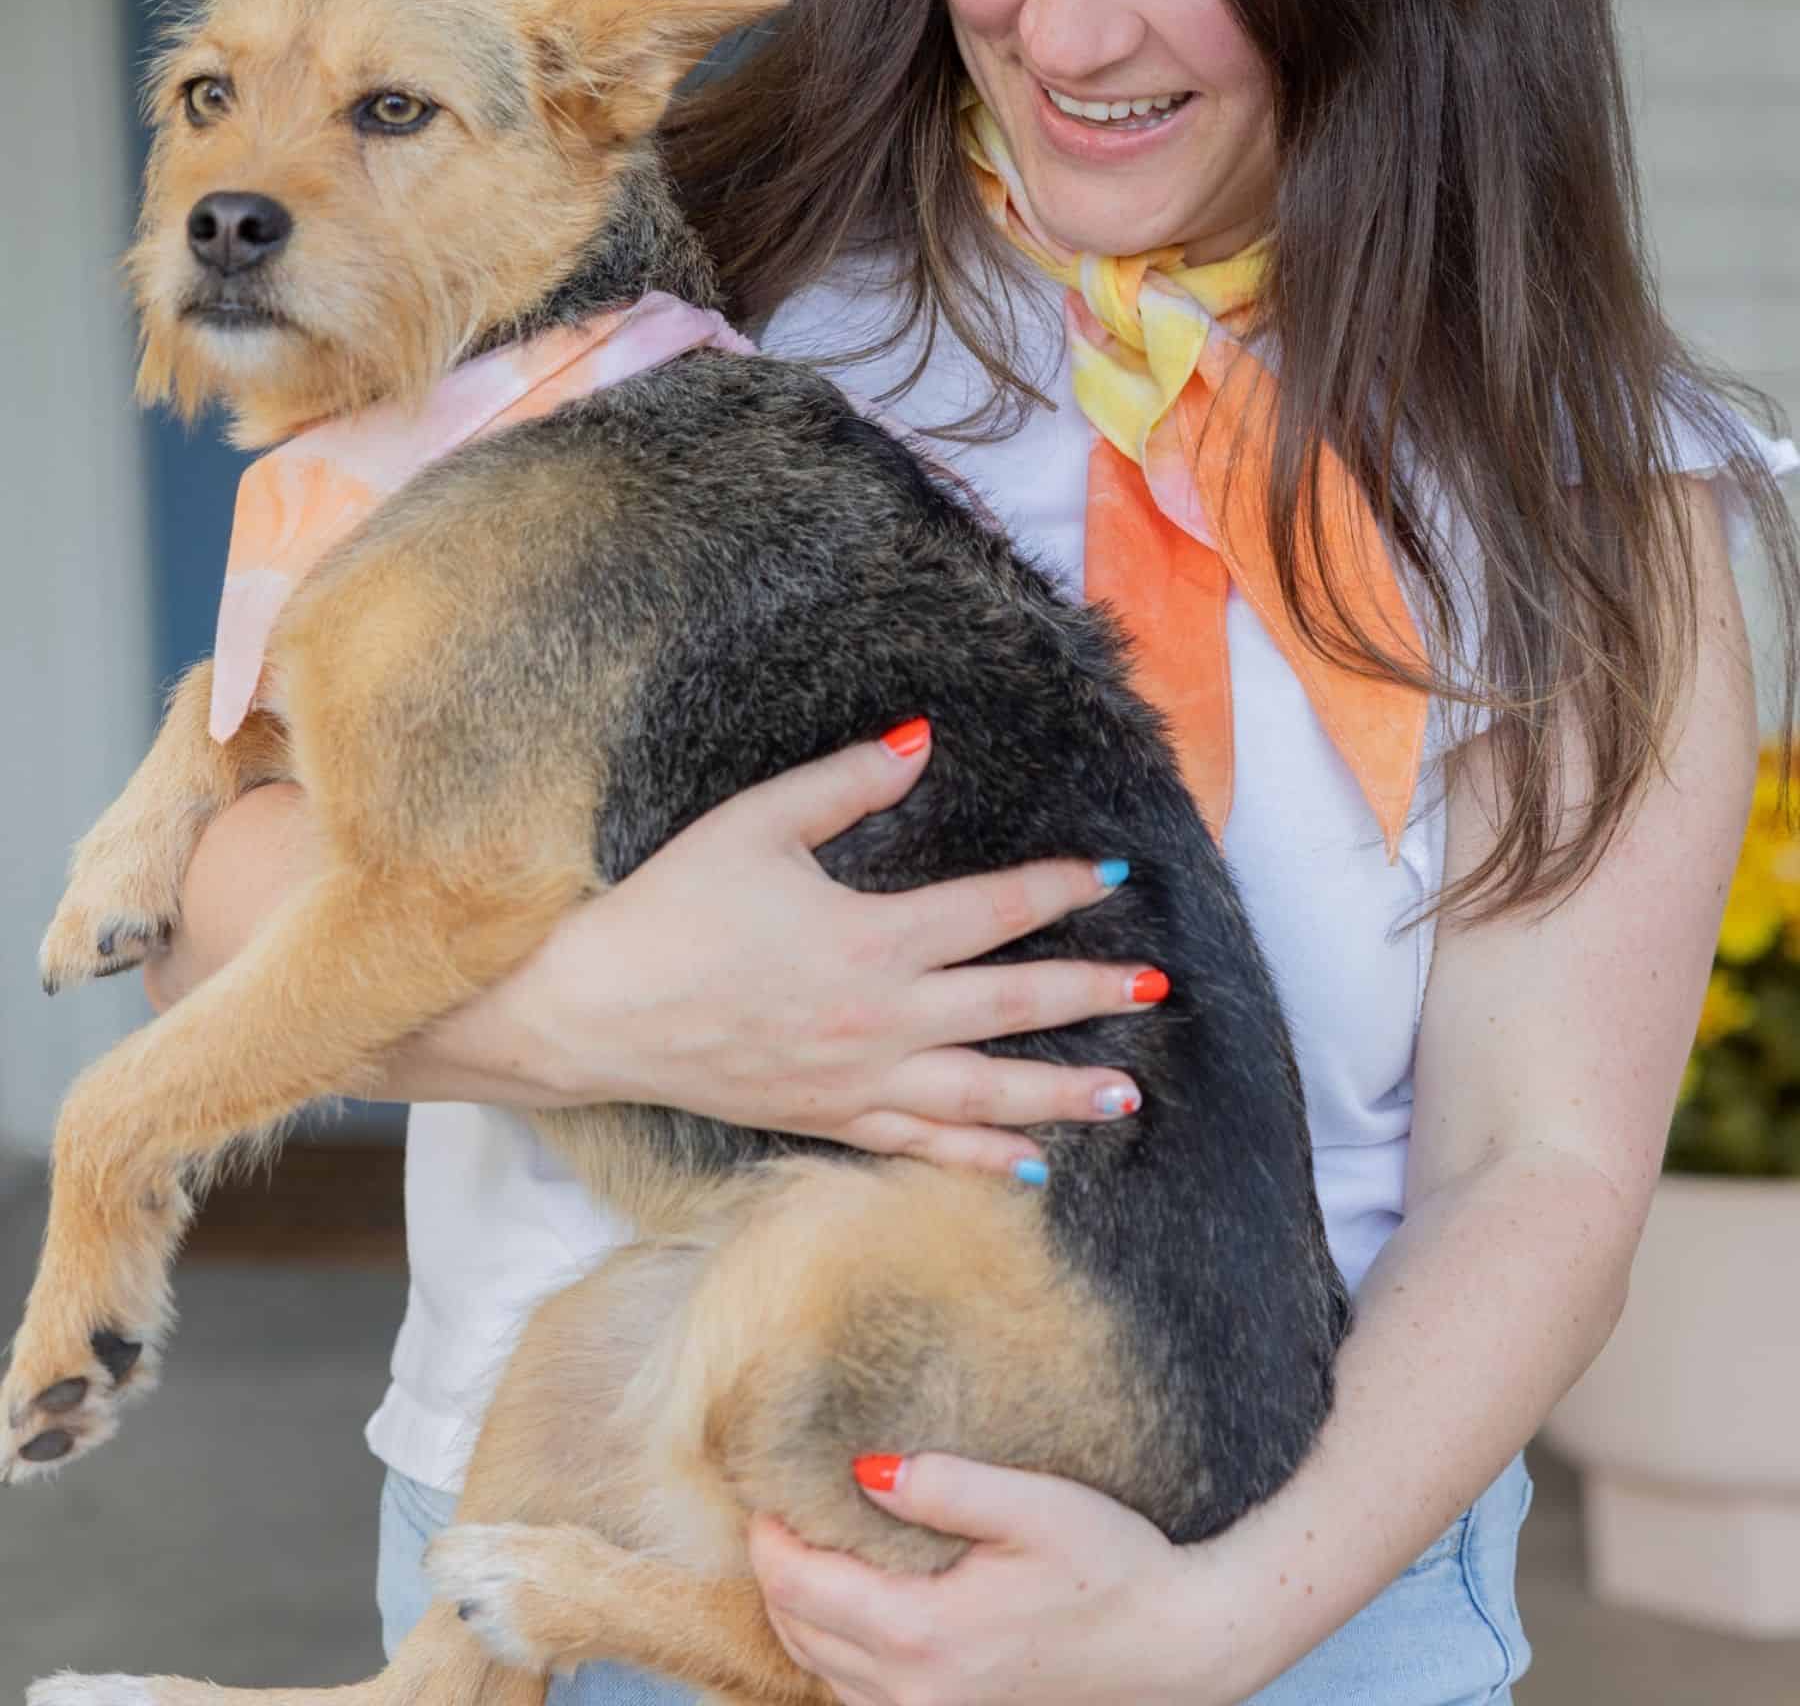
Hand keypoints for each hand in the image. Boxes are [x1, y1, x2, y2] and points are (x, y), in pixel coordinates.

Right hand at [510, 721, 1159, 1173]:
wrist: (593, 1013)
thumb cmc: (670, 909)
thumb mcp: (756, 823)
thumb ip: (848, 783)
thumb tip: (923, 740)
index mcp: (871, 940)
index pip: (992, 910)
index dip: (1058, 888)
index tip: (1114, 875)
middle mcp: (880, 1020)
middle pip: (1009, 1007)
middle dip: (1089, 995)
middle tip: (1158, 988)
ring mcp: (857, 1082)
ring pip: (982, 1096)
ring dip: (1059, 1094)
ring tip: (1126, 1095)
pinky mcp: (826, 1120)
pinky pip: (920, 1148)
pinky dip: (978, 1161)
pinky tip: (1027, 1169)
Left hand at [749, 1453, 1204, 1705]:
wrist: (1178, 1648)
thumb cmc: (1114, 1566)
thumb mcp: (1034, 1506)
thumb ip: (947, 1485)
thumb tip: (863, 1469)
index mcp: (923, 1635)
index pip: (799, 1588)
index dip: (768, 1536)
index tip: (763, 1486)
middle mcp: (915, 1694)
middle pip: (798, 1633)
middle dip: (774, 1570)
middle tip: (777, 1507)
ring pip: (821, 1674)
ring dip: (799, 1613)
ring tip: (806, 1547)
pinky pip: (860, 1697)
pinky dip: (835, 1652)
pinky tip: (852, 1608)